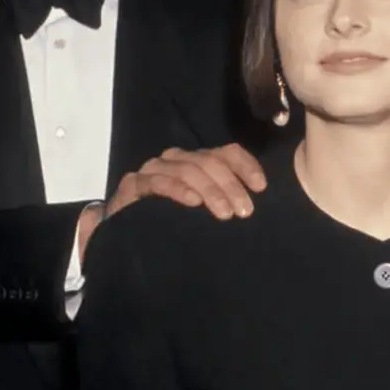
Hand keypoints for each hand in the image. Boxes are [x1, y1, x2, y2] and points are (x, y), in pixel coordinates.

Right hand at [77, 144, 267, 259]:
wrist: (128, 237)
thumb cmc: (173, 225)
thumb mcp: (206, 212)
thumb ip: (225, 201)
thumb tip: (257, 201)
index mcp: (198, 161)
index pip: (227, 152)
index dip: (246, 166)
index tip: (261, 187)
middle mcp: (177, 159)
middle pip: (209, 161)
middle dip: (231, 186)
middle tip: (244, 212)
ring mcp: (154, 170)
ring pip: (188, 169)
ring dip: (211, 191)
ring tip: (225, 214)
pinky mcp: (133, 185)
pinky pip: (158, 182)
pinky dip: (178, 190)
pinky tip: (193, 203)